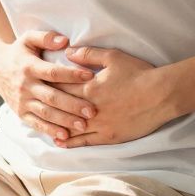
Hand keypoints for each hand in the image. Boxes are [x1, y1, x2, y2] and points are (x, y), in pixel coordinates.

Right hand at [0, 30, 98, 142]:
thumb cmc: (18, 52)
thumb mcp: (28, 39)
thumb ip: (46, 37)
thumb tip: (65, 41)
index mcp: (29, 67)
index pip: (52, 72)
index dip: (71, 74)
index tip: (90, 76)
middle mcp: (25, 86)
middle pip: (51, 97)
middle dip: (72, 104)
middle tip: (92, 110)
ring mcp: (22, 101)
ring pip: (46, 113)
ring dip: (65, 120)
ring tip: (83, 125)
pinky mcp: (21, 113)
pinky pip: (36, 123)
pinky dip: (50, 131)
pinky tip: (65, 136)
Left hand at [48, 45, 175, 147]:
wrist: (162, 95)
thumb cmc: (138, 73)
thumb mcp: (112, 57)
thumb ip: (88, 54)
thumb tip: (68, 53)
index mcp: (89, 88)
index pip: (61, 88)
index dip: (47, 88)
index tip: (36, 86)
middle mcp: (90, 108)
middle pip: (62, 109)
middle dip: (47, 107)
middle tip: (33, 106)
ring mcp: (100, 125)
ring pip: (71, 128)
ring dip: (56, 127)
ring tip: (42, 127)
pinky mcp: (110, 136)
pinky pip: (86, 141)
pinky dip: (72, 142)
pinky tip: (62, 142)